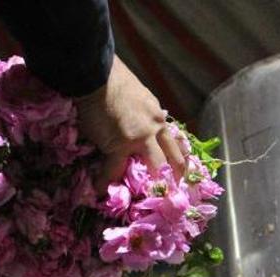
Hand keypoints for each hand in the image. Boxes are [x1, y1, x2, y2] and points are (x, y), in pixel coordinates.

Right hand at [74, 56, 185, 191]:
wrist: (97, 75)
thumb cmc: (113, 81)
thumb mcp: (139, 97)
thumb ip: (143, 115)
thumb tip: (138, 127)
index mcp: (158, 117)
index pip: (174, 142)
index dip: (179, 159)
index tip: (182, 173)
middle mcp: (156, 128)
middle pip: (173, 158)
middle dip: (176, 177)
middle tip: (176, 193)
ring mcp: (140, 138)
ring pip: (154, 167)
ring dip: (152, 184)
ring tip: (148, 198)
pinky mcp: (119, 145)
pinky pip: (113, 170)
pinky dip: (105, 181)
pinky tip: (100, 191)